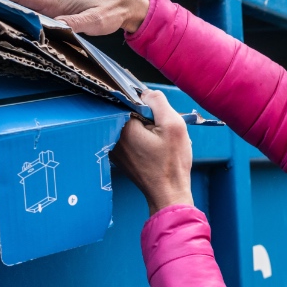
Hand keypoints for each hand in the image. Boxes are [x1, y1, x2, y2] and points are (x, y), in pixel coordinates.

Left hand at [110, 90, 193, 214]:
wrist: (169, 193)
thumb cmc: (172, 163)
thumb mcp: (173, 125)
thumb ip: (158, 102)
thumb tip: (146, 93)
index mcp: (123, 127)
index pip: (127, 100)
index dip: (144, 103)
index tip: (155, 112)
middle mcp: (113, 138)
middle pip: (127, 113)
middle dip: (145, 116)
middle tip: (160, 128)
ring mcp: (114, 150)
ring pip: (128, 126)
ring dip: (143, 128)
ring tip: (158, 141)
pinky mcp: (120, 158)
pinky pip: (128, 139)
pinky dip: (141, 139)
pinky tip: (154, 149)